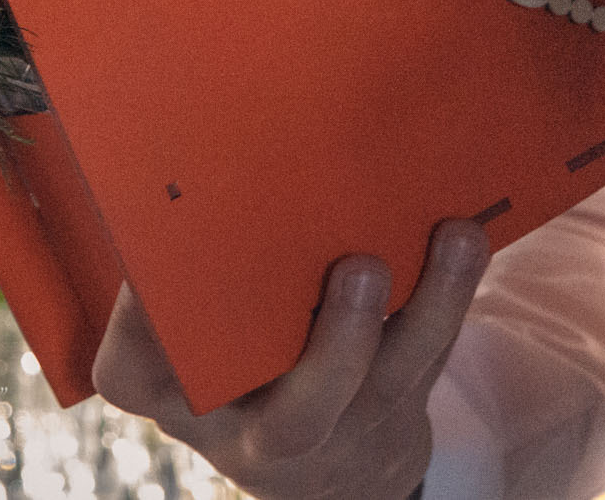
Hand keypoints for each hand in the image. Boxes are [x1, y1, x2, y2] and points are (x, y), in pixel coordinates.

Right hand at [92, 219, 490, 499]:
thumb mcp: (202, 334)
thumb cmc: (243, 352)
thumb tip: (218, 154)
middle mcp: (255, 431)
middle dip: (337, 346)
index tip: (156, 259)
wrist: (332, 450)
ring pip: (388, 383)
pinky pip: (433, 357)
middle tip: (361, 268)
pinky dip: (455, 295)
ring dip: (430, 308)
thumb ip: (202, 280)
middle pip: (298, 415)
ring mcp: (337, 429)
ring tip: (454, 238)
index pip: (135, 377)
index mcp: (179, 397)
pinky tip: (469, 236)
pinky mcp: (398, 410)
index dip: (141, 326)